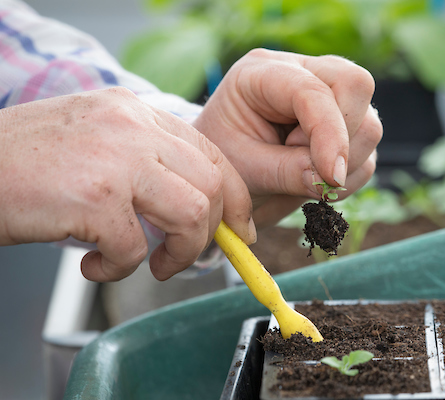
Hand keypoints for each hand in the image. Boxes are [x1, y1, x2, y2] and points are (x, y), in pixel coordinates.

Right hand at [0, 87, 254, 280]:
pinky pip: (134, 249)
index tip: (239, 229)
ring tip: (151, 265)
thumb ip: (146, 161)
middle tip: (183, 256)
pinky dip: (119, 270)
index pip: (211, 152)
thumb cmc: (25, 163)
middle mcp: (131, 126)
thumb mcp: (96, 141)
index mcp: (134, 111)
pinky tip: (94, 265)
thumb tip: (197, 206)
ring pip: (192, 213)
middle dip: (211, 232)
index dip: (234, 196)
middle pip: (213, 183)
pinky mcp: (93, 196)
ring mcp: (115, 158)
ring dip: (180, 253)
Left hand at [194, 49, 381, 226]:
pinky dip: (350, 178)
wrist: (228, 182)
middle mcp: (302, 74)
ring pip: (370, 123)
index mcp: (264, 72)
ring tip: (302, 178)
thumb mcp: (244, 170)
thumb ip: (287, 171)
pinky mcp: (346, 127)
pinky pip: (369, 154)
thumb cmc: (225, 167)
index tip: (331, 177)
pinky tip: (316, 184)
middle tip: (306, 171)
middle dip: (343, 139)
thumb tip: (332, 179)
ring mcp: (330, 99)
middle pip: (356, 86)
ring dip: (346, 163)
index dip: (329, 132)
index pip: (313, 89)